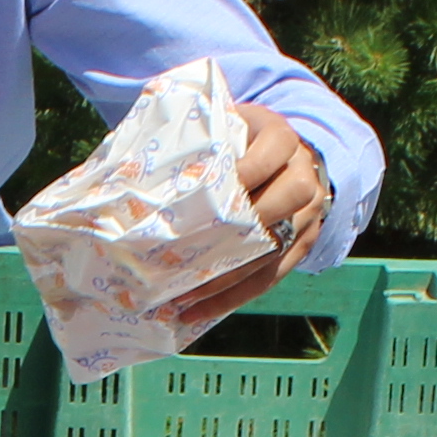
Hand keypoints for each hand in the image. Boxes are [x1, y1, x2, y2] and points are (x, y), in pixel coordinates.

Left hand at [157, 107, 332, 341]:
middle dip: (244, 224)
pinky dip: (235, 296)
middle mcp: (304, 175)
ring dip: (229, 277)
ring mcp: (309, 214)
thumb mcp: (224, 127)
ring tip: (185, 297)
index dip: (248, 168)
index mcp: (283, 138)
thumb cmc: (236, 142)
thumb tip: (127, 164)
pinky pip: (271, 276)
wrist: (285, 158)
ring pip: (276, 248)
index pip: (274, 150)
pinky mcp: (302, 245)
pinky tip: (200, 309)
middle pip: (289, 198)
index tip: (213, 185)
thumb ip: (196, 140)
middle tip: (194, 247)